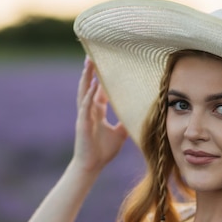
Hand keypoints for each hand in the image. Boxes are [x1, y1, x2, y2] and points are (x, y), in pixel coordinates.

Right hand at [73, 57, 127, 172]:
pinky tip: (94, 84)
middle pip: (89, 86)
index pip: (99, 91)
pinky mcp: (83, 123)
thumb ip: (126, 122)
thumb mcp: (120, 134)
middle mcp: (89, 110)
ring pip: (84, 92)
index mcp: (97, 112)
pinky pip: (86, 105)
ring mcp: (85, 115)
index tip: (105, 64)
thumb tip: (139, 115)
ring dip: (87, 77)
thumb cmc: (103, 151)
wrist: (92, 166)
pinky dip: (90, 94)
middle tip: (92, 55)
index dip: (101, 78)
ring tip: (89, 63)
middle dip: (91, 71)